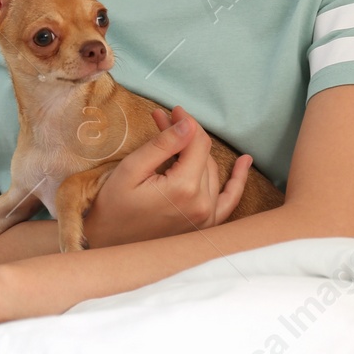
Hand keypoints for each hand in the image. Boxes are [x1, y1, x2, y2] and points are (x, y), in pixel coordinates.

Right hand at [83, 106, 252, 246]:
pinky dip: (237, 180)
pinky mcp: (205, 225)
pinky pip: (229, 199)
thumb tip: (188, 124)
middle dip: (185, 135)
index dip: (185, 122)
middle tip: (162, 121)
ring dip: (197, 151)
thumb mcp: (131, 170)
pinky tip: (245, 162)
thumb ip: (162, 145)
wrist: (108, 243)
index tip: (172, 110)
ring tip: (175, 137)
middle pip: (204, 154)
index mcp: (184, 188)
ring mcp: (207, 218)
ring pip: (211, 170)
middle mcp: (202, 204)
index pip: (197, 142)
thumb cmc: (113, 206)